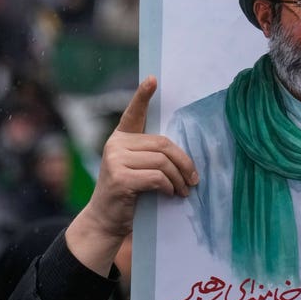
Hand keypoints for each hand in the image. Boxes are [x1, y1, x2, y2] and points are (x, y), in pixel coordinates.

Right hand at [66, 77, 197, 275]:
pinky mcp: (120, 177)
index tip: (153, 79)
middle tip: (193, 179)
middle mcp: (115, 144)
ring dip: (179, 178)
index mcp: (121, 138)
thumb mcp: (138, 169)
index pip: (133, 113)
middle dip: (184, 162)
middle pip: (163, 144)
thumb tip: (184, 156)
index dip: (143, 96)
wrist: (106, 220)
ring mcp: (115, 160)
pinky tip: (171, 194)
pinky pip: (157, 177)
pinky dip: (169, 187)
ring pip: (162, 161)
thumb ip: (151, 156)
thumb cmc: (129, 194)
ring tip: (184, 190)